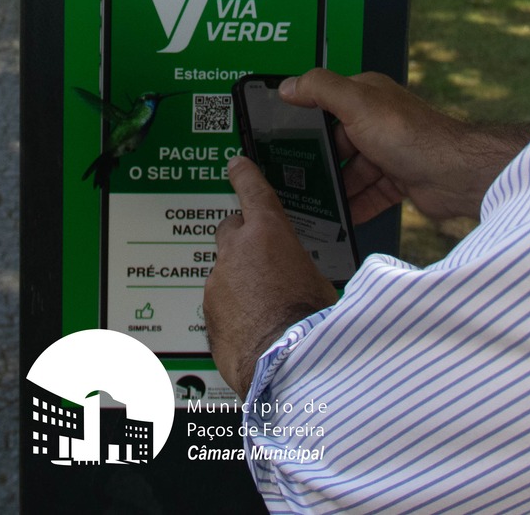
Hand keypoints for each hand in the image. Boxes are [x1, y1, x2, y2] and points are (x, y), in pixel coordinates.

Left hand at [206, 156, 337, 395]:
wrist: (286, 365)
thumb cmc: (311, 322)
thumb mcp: (320, 283)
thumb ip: (301, 268)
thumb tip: (302, 277)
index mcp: (269, 234)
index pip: (253, 191)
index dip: (245, 175)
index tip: (236, 165)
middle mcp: (237, 252)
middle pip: (232, 229)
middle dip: (243, 238)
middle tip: (262, 257)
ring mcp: (217, 282)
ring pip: (225, 272)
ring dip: (240, 281)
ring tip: (264, 307)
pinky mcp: (208, 313)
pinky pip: (219, 303)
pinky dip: (232, 309)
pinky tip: (252, 328)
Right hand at [278, 70, 529, 224]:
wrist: (455, 173)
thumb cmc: (409, 134)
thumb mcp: (357, 103)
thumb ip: (320, 89)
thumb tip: (287, 86)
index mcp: (367, 96)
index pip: (327, 102)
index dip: (303, 118)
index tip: (277, 137)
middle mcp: (377, 121)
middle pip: (336, 142)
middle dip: (316, 161)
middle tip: (287, 179)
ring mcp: (388, 153)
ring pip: (352, 172)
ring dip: (334, 189)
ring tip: (306, 204)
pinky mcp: (399, 181)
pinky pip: (369, 195)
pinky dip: (354, 207)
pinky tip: (335, 220)